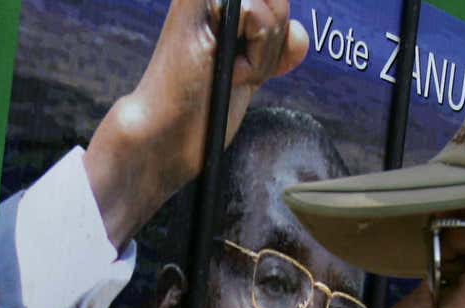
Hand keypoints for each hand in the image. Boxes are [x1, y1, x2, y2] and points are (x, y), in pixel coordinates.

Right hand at [85, 0, 307, 248]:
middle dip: (271, 46)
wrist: (164, 136)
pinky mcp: (195, 3)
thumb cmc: (200, 112)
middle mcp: (208, 0)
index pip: (275, 5)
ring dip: (261, 55)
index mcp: (217, 8)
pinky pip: (256, 15)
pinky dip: (253, 56)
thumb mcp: (248, 74)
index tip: (240, 67)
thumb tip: (300, 35)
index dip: (274, 39)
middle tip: (233, 72)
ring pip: (272, 10)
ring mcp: (201, 0)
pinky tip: (225, 71)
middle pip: (279, 3)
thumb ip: (273, 49)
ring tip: (226, 73)